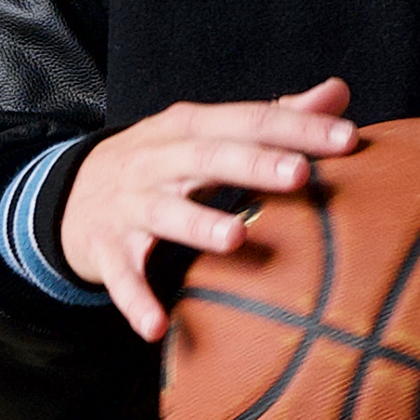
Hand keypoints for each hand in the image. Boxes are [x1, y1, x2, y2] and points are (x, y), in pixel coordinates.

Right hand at [59, 77, 361, 341]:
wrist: (71, 193)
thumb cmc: (162, 162)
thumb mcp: (207, 133)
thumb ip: (272, 117)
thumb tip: (337, 93)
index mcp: (188, 127)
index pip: (248, 120)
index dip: (297, 127)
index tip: (348, 138)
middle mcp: (157, 160)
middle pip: (207, 157)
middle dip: (254, 164)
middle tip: (300, 174)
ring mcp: (130, 205)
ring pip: (165, 212)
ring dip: (198, 224)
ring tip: (235, 239)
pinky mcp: (108, 249)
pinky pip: (123, 276)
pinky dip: (137, 300)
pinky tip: (158, 326)